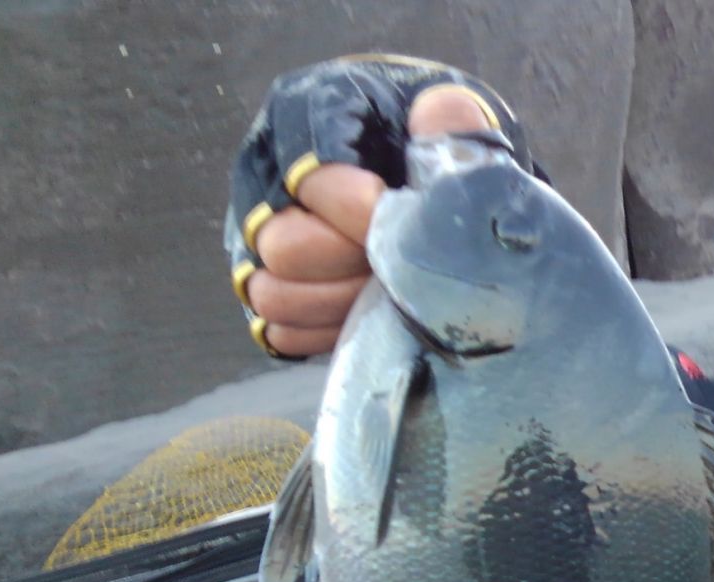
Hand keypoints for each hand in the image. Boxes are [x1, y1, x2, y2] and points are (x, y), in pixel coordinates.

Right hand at [224, 57, 532, 358]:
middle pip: (282, 244)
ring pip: (271, 292)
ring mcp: (259, 235)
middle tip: (402, 264)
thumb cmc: (440, 146)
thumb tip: (441, 116)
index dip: (359, 210)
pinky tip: (370, 316)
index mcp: (303, 117)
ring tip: (391, 291)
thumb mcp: (454, 120)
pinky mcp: (272, 286)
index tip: (405, 223)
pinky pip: (278, 330)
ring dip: (340, 304)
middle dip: (353, 264)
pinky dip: (328, 333)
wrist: (436, 182)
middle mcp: (265, 174)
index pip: (309, 174)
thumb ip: (452, 120)